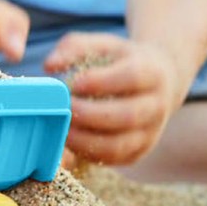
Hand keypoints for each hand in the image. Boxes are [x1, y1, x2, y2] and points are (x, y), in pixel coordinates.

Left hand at [44, 33, 187, 164]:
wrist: (156, 83)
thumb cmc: (119, 62)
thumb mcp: (102, 46)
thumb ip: (74, 48)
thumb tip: (49, 65)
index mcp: (152, 72)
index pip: (131, 77)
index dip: (101, 82)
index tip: (72, 83)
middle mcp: (157, 105)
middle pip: (126, 116)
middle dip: (88, 115)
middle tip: (62, 109)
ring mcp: (151, 132)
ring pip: (119, 145)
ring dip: (84, 140)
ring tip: (61, 129)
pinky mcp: (138, 152)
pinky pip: (113, 159)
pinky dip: (88, 153)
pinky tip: (69, 141)